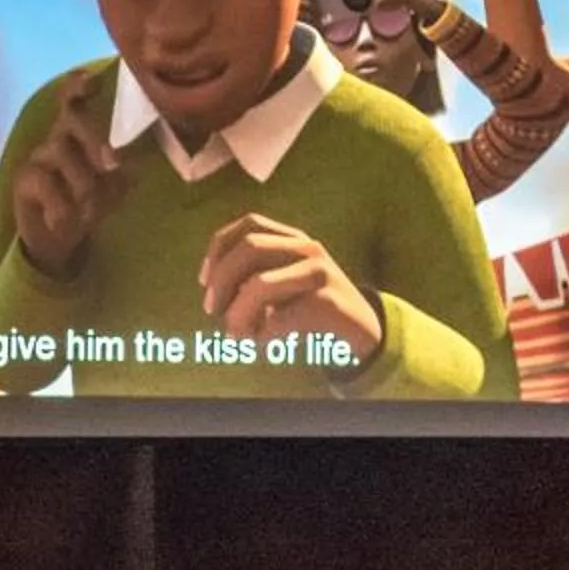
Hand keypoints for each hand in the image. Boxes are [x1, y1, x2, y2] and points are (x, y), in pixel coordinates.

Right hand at [11, 68, 128, 277]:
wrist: (57, 240)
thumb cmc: (88, 204)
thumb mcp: (113, 189)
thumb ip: (123, 173)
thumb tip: (131, 164)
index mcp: (79, 135)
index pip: (74, 100)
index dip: (79, 86)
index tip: (93, 80)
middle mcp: (57, 138)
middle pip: (71, 119)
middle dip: (93, 137)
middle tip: (111, 164)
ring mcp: (37, 158)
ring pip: (60, 149)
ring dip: (82, 180)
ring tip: (90, 210)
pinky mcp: (23, 180)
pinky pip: (45, 182)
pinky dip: (61, 204)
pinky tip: (63, 221)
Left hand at [198, 213, 384, 372]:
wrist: (363, 331)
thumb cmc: (312, 307)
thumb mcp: (284, 282)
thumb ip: (254, 276)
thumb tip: (214, 290)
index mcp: (293, 239)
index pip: (249, 225)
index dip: (219, 249)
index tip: (205, 281)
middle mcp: (307, 248)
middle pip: (249, 248)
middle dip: (221, 280)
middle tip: (211, 309)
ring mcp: (319, 272)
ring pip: (260, 285)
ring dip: (237, 314)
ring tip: (236, 334)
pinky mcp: (327, 303)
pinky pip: (278, 319)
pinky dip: (261, 336)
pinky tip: (262, 344)